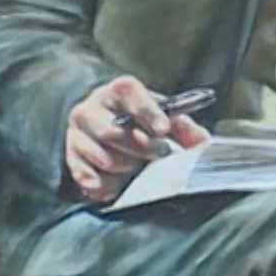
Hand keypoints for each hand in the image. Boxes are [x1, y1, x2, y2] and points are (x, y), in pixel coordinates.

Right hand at [65, 76, 210, 202]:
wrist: (105, 125)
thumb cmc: (140, 122)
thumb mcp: (163, 118)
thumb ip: (184, 128)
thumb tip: (203, 144)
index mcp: (118, 91)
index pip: (128, 92)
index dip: (147, 111)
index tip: (163, 129)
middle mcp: (92, 107)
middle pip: (113, 131)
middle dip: (141, 148)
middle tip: (158, 154)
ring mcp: (77, 132)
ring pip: (102, 157)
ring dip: (125, 167)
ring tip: (137, 168)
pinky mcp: (71, 155)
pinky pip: (86, 176)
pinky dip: (105, 184)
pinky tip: (116, 184)